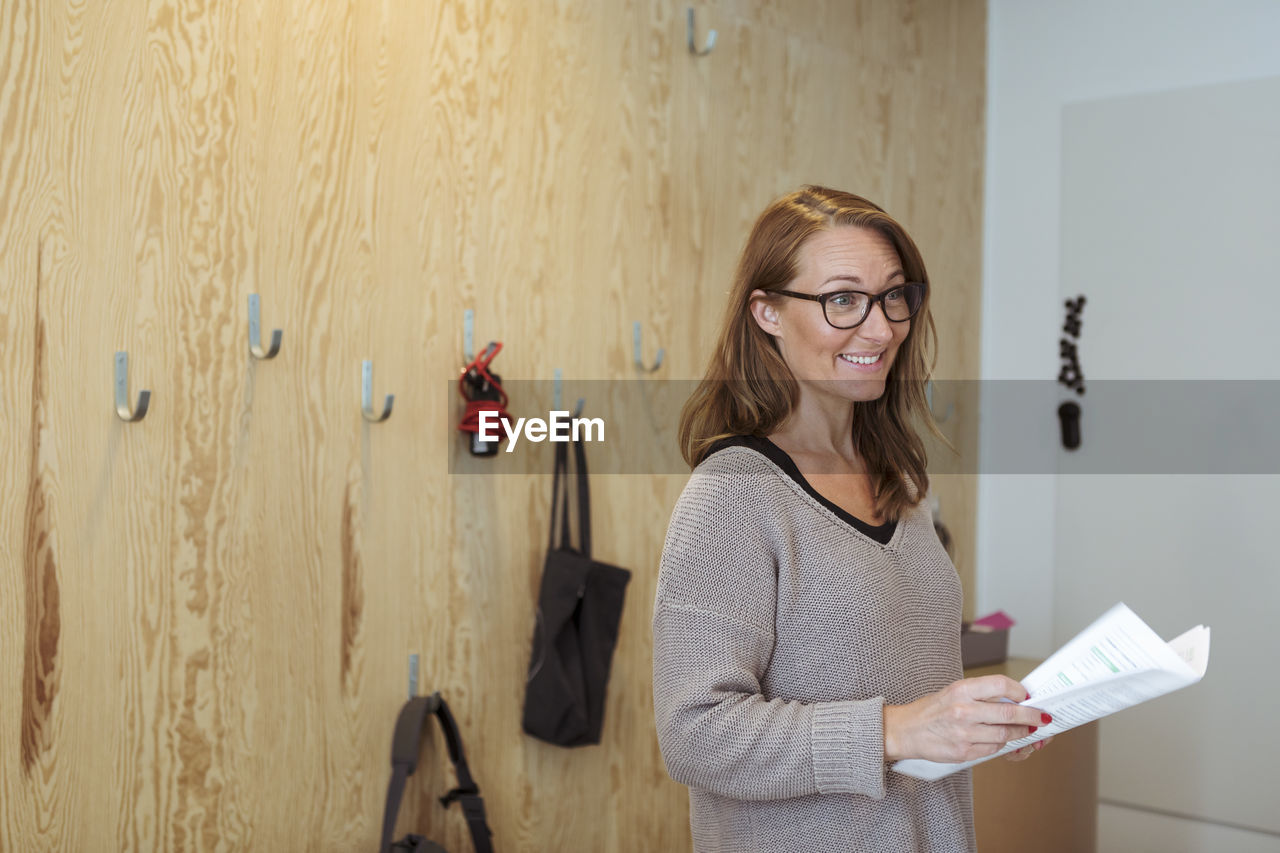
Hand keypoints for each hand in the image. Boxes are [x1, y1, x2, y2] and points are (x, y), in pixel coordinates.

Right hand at [883, 675, 1048, 763]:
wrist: (905, 730)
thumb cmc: (932, 710)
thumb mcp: (953, 692)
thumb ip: (981, 695)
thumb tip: (1014, 700)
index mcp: (962, 690)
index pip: (1001, 685)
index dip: (1020, 691)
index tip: (1027, 696)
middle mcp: (964, 710)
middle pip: (1010, 714)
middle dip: (1031, 717)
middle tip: (1041, 718)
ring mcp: (964, 733)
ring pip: (1005, 735)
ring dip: (1020, 733)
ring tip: (1024, 730)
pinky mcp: (964, 752)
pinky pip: (993, 749)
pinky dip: (1001, 745)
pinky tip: (1001, 740)